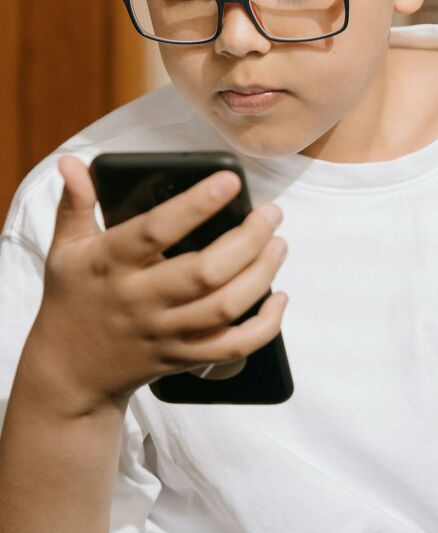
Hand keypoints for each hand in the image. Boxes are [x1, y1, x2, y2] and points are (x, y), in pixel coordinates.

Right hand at [19, 155, 287, 411]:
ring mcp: (164, 332)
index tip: (229, 181)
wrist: (70, 370)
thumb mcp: (65, 248)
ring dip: (261, 274)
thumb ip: (75, 203)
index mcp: (111, 264)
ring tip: (278, 244)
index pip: (156, 230)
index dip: (195, 205)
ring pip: (224, 307)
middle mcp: (140, 299)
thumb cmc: (74, 297)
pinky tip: (278, 298)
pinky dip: (264, 326)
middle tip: (271, 213)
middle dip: (248, 240)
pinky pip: (232, 347)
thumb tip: (72, 162)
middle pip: (204, 272)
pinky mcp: (183, 358)